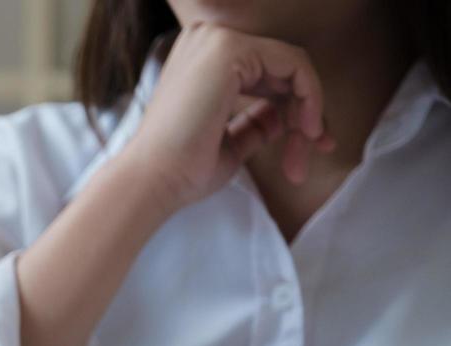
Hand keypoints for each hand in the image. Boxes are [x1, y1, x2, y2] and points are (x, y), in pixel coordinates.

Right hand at [121, 23, 334, 211]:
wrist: (154, 180)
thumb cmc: (183, 168)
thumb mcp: (231, 141)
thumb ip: (257, 121)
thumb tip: (284, 115)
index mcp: (200, 60)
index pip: (265, 72)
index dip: (294, 108)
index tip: (305, 147)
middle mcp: (206, 41)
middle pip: (282, 67)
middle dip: (306, 111)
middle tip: (315, 150)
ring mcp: (216, 41)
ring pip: (293, 65)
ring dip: (310, 109)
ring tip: (307, 149)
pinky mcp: (229, 50)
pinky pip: (294, 64)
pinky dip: (310, 97)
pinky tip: (305, 130)